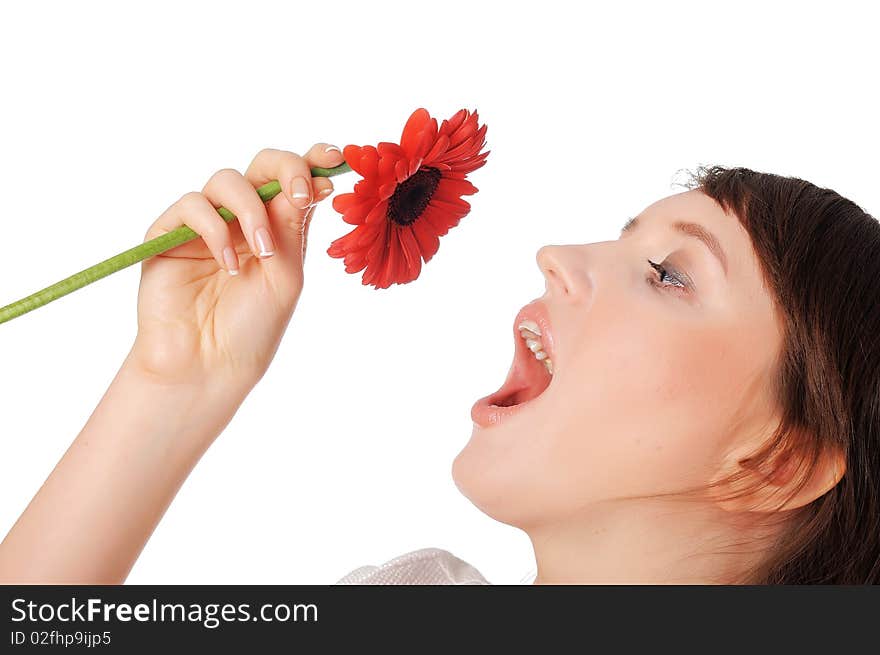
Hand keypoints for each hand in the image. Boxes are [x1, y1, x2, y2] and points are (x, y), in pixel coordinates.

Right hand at [128, 144, 343, 394]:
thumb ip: (291, 227)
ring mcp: (205, 224)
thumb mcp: (285, 275)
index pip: (293, 182)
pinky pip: (192, 206)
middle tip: (300, 193)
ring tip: (261, 252)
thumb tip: (309, 180)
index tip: (335, 158)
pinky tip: (228, 266)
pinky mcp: (169, 234)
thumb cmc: (252, 327)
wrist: (210, 364)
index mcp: (277, 228)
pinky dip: (214, 230)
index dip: (313, 161)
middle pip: (261, 166)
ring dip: (250, 210)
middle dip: (285, 169)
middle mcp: (242, 219)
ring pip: (226, 180)